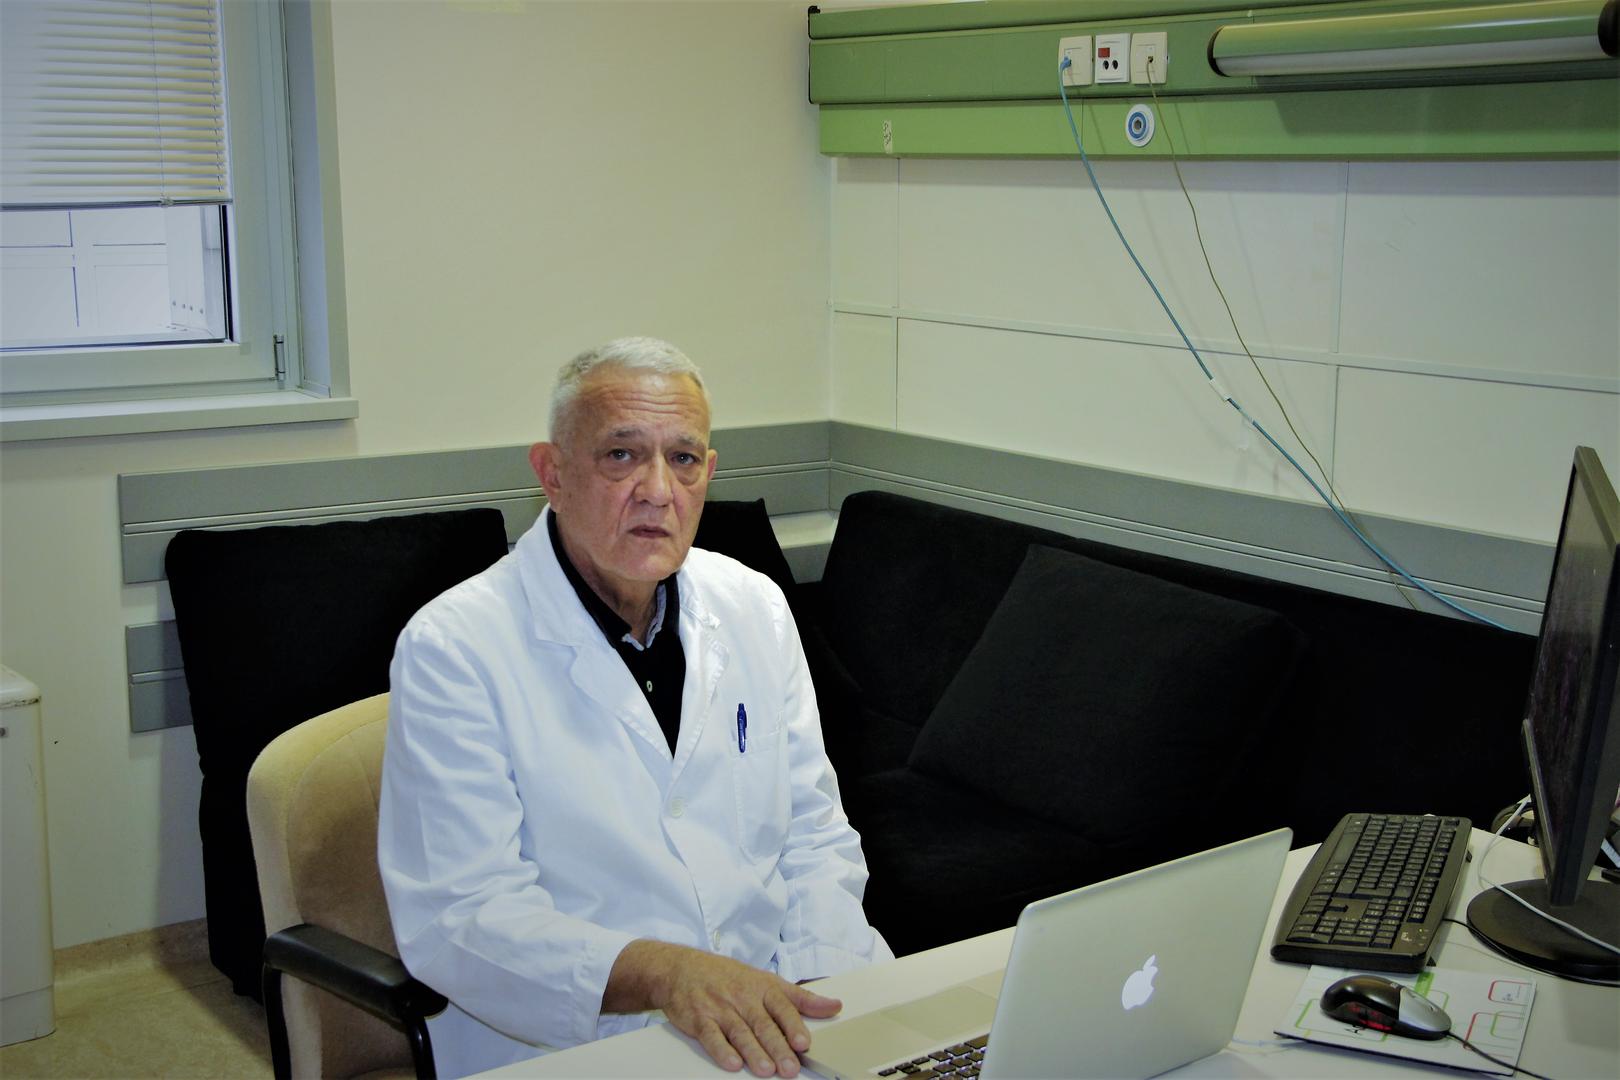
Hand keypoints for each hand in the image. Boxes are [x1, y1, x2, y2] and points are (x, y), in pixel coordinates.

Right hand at [605, 939, 841, 1075]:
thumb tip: (834, 1006)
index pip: (782, 1006)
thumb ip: (801, 998)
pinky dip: (721, 1050)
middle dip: (777, 1047)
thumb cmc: (728, 977)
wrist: (682, 968)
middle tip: (789, 1067)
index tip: (804, 1042)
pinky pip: (711, 1036)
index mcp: (762, 987)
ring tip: (766, 1070)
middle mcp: (742, 997)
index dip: (793, 1025)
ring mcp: (719, 1008)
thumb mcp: (767, 981)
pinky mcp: (699, 1019)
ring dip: (753, 1052)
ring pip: (740, 1032)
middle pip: (762, 1024)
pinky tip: (732, 1062)